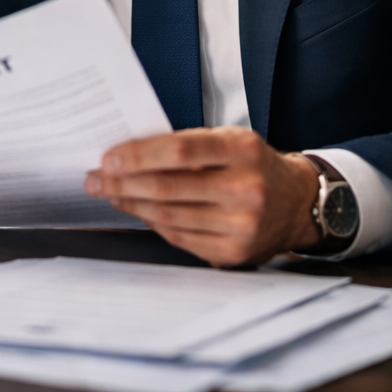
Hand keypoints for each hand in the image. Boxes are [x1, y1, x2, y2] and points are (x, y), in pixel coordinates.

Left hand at [84, 127, 321, 266]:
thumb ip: (187, 144)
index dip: (138, 154)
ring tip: (109, 193)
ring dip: (131, 204)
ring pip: (169, 215)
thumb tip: (128, 153)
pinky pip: (180, 237)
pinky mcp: (235, 252)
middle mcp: (245, 188)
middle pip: (168, 187)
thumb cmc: (252, 163)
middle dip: (122, 183)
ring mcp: (242, 225)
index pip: (179, 150)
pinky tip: (137, 210)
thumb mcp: (230, 140)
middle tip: (94, 178)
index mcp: (242, 150)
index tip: (108, 157)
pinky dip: (152, 222)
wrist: (297, 202)